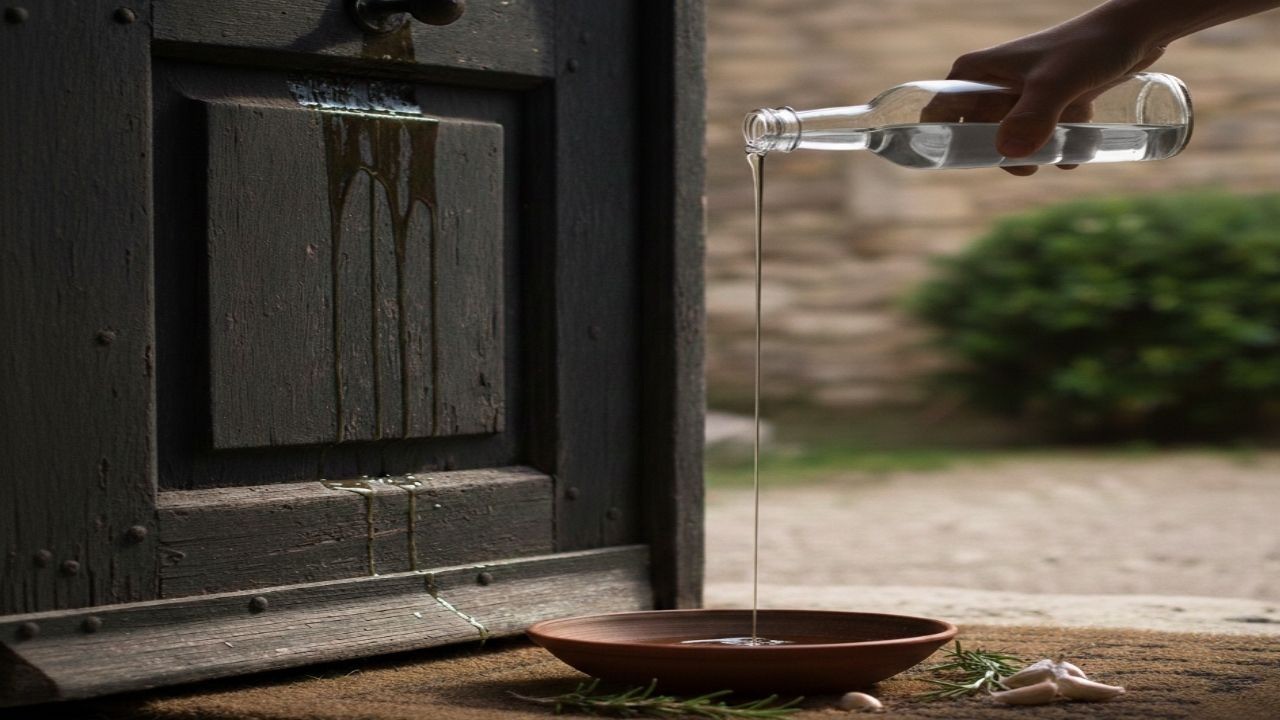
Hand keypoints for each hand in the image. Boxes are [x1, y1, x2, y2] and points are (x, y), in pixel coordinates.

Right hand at [946, 16, 1164, 174]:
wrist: (1135, 31)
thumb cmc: (1090, 46)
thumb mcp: (1057, 82)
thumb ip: (1034, 116)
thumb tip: (1008, 153)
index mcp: (974, 73)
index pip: (937, 113)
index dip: (939, 142)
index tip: (964, 164)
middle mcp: (991, 84)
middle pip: (975, 136)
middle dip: (1002, 158)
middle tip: (1030, 167)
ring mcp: (1019, 95)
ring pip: (1011, 141)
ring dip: (1036, 155)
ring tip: (1065, 153)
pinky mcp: (1046, 102)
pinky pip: (1040, 137)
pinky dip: (1058, 147)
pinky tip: (1080, 145)